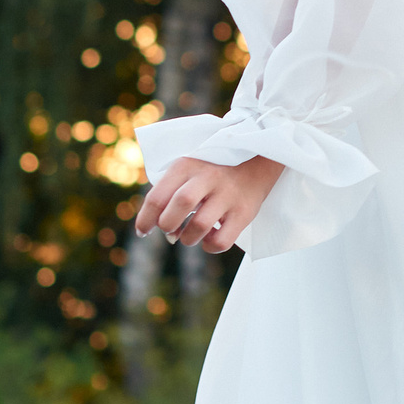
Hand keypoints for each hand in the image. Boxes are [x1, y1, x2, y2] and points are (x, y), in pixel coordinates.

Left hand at [134, 154, 284, 253]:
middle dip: (167, 225)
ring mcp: (228, 194)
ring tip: (190, 234)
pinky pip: (221, 241)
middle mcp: (208, 177)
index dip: (145, 220)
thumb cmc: (212, 168)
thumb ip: (168, 191)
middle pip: (179, 206)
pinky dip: (209, 246)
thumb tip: (152, 228)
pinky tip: (210, 237)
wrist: (260, 157)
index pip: (157, 197)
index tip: (144, 231)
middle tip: (170, 229)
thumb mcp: (189, 167)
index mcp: (187, 165)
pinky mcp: (244, 212)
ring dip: (187, 238)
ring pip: (199, 226)